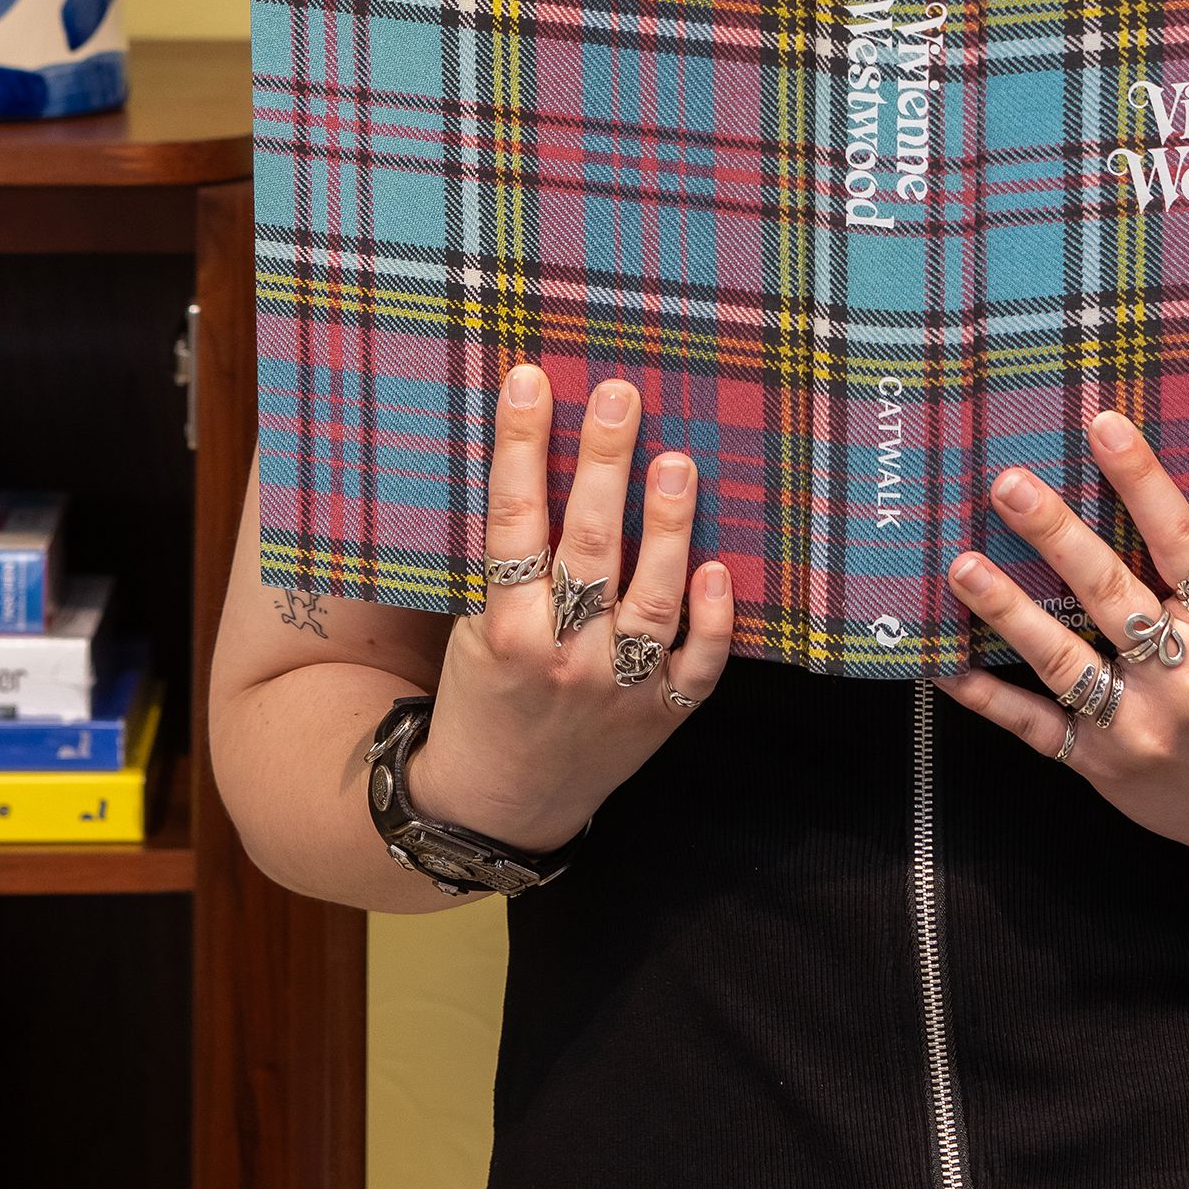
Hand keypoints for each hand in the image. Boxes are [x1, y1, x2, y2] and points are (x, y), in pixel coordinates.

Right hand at [412, 363, 735, 853]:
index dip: (520, 447)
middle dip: (601, 466)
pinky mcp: (661, 714)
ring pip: (650, 599)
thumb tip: (532, 462)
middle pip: (587, 547)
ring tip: (677, 461)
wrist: (500, 807)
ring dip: (666, 527)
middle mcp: (563, 658)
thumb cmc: (480, 700)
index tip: (529, 382)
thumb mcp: (470, 633)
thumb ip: (502, 568)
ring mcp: (619, 689)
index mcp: (504, 633)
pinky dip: (711, 619)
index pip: (511, 521)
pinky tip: (718, 566)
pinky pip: (696, 664)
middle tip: (619, 397)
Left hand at [944, 408, 1188, 895]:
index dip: (1143, 481)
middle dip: (1055, 535)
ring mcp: (1137, 728)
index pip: (1183, 544)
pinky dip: (987, 696)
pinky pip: (1033, 726)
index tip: (1104, 425)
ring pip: (1062, 659)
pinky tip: (945, 664)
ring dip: (1006, 609)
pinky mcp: (1101, 766)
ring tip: (962, 564)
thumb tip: (1130, 515)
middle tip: (1008, 484)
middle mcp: (1183, 680)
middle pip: (1110, 593)